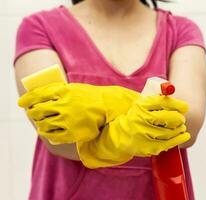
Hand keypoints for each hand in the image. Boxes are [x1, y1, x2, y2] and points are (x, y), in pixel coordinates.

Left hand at [18, 82, 138, 143]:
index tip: (21, 103)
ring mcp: (68, 120)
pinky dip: (47, 134)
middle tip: (33, 113)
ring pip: (44, 124)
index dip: (27, 99)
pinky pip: (53, 136)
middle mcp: (64, 105)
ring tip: (41, 124)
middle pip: (38, 110)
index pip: (37, 95)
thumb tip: (39, 98)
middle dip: (33, 112)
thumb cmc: (91, 97)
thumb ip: (58, 91)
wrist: (109, 107)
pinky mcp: (72, 133)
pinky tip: (47, 132)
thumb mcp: (74, 88)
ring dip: (40, 124)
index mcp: (64, 91)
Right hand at [77, 95, 190, 167]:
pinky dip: (178, 139)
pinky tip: (184, 135)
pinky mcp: (147, 147)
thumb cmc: (132, 117)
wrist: (117, 135)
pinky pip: (167, 143)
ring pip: (169, 131)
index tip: (185, 106)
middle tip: (181, 117)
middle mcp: (141, 119)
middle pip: (167, 118)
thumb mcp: (140, 104)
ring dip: (179, 128)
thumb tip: (172, 95)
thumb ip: (154, 99)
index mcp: (140, 106)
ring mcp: (144, 134)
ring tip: (181, 126)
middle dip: (178, 117)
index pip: (162, 102)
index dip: (177, 104)